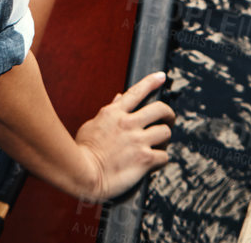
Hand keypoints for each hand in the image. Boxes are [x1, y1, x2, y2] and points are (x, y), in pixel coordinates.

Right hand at [71, 71, 174, 202]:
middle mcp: (128, 124)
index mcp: (114, 113)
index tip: (161, 77)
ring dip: (164, 139)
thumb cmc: (82, 152)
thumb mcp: (92, 125)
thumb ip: (109, 111)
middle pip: (160, 109)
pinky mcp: (144, 159)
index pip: (137, 92)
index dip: (151, 82)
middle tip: (168, 119)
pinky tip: (154, 163)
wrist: (83, 174)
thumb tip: (119, 98)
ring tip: (159, 145)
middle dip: (168, 113)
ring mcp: (138, 141)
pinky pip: (164, 156)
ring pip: (165, 132)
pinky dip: (161, 159)